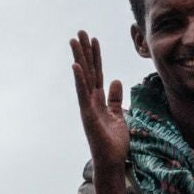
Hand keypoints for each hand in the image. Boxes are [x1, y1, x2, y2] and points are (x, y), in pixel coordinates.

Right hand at [72, 31, 131, 172]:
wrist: (112, 161)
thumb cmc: (114, 142)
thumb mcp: (118, 115)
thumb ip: (115, 98)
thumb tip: (116, 80)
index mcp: (98, 100)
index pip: (98, 73)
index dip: (96, 56)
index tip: (93, 39)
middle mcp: (90, 101)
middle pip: (88, 71)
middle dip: (85, 51)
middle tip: (80, 32)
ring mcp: (87, 107)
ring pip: (83, 78)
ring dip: (79, 59)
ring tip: (75, 41)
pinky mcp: (87, 115)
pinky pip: (83, 95)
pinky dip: (80, 80)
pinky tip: (76, 66)